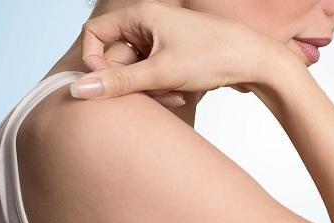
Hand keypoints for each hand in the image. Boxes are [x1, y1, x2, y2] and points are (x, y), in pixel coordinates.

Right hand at [71, 0, 289, 99]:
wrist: (255, 62)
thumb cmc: (213, 57)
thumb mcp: (161, 73)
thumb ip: (118, 83)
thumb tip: (78, 90)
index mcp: (141, 16)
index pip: (95, 34)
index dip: (95, 61)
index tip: (108, 83)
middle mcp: (149, 23)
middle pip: (116, 56)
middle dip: (130, 81)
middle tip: (153, 93)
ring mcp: (162, 40)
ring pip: (136, 69)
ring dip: (149, 89)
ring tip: (173, 95)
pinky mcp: (175, 55)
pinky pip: (153, 74)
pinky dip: (162, 88)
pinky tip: (181, 94)